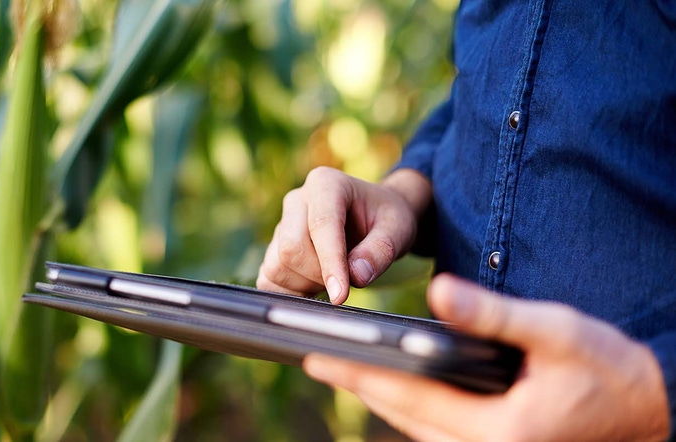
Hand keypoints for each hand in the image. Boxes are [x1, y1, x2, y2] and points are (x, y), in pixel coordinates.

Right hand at [256, 167, 430, 303]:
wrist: (373, 217)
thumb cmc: (385, 219)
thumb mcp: (398, 229)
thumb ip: (381, 250)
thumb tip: (357, 276)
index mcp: (325, 184)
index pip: (321, 226)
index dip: (330, 263)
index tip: (341, 295)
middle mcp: (297, 200)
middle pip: (292, 248)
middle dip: (320, 274)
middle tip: (348, 279)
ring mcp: (281, 224)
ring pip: (278, 266)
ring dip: (306, 284)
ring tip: (333, 277)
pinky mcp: (274, 248)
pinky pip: (268, 278)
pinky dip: (290, 291)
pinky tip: (313, 286)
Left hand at [303, 274, 670, 440]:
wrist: (651, 408)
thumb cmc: (608, 367)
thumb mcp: (553, 330)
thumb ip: (490, 313)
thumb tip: (436, 290)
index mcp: (498, 428)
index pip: (408, 396)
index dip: (358, 373)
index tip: (316, 357)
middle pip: (402, 418)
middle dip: (358, 386)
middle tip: (316, 360)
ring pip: (415, 430)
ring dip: (380, 399)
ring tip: (345, 370)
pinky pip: (436, 434)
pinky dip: (409, 410)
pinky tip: (395, 389)